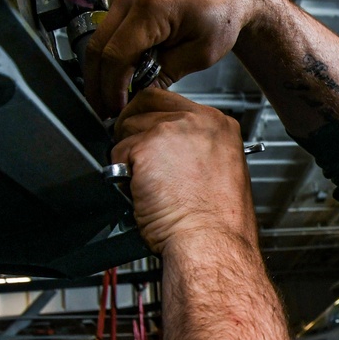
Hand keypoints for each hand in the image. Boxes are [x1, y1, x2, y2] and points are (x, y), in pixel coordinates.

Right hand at [84, 0, 266, 116]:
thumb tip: (138, 95)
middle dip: (98, 84)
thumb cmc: (223, 15)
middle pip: (97, 48)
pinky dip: (110, 55)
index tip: (116, 109)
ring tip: (113, 98)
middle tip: (106, 111)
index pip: (116, 55)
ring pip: (97, 39)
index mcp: (151, 6)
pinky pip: (107, 30)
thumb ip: (165, 75)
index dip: (112, 88)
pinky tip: (121, 76)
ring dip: (101, 71)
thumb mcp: (200, 54)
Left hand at [110, 88, 256, 254]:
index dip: (154, 117)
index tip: (149, 132)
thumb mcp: (221, 169)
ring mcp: (170, 130)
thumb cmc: (218, 220)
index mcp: (219, 125)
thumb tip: (170, 147)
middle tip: (134, 151)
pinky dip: (120, 172)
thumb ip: (196, 148)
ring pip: (130, 127)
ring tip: (143, 180)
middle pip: (147, 102)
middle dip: (134, 124)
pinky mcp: (146, 147)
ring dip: (128, 153)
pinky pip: (117, 152)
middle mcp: (197, 121)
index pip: (172, 101)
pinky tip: (139, 189)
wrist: (211, 239)